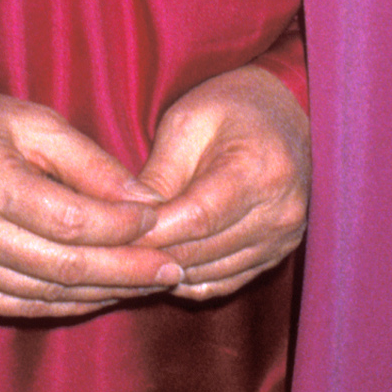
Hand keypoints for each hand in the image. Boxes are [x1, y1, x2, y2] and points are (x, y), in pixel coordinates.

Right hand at [0, 87, 180, 319]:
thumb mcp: (32, 121)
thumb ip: (89, 162)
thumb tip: (146, 200)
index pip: (72, 221)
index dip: (123, 227)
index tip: (161, 220)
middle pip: (66, 266)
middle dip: (128, 270)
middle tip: (172, 268)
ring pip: (50, 294)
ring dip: (106, 291)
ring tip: (148, 282)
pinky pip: (25, 307)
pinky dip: (70, 303)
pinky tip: (104, 292)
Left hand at [132, 65, 311, 302]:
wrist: (281, 112)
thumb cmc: (229, 108)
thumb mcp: (185, 124)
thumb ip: (159, 176)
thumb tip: (127, 223)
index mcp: (259, 169)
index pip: (198, 219)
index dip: (151, 233)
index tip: (111, 235)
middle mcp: (280, 211)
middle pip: (201, 252)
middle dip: (150, 255)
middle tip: (109, 250)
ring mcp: (282, 238)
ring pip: (209, 274)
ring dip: (166, 270)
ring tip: (130, 256)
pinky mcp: (277, 253)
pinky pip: (223, 282)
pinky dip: (188, 278)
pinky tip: (161, 262)